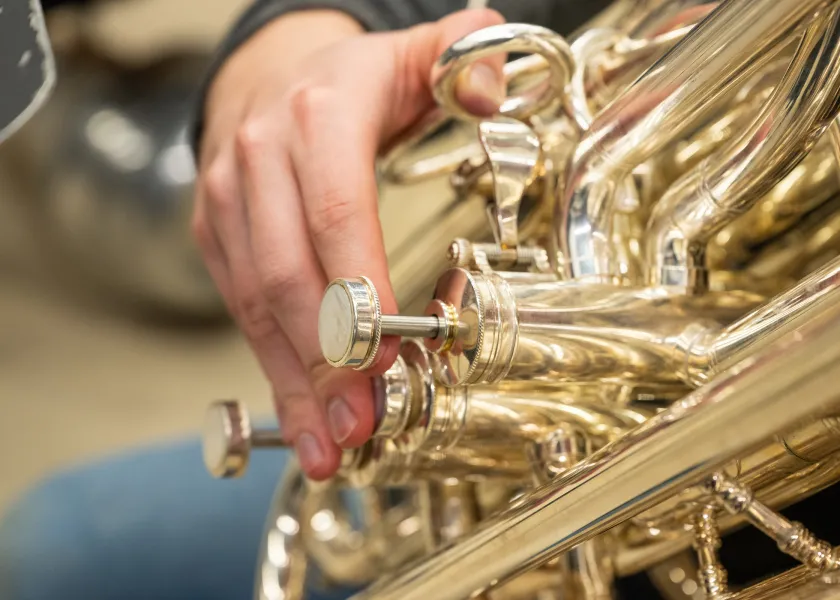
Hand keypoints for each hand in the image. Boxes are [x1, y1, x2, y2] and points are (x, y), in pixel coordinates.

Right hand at [192, 8, 505, 478]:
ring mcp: (231, 202)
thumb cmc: (349, 82)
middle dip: (326, 359)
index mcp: (320, 117)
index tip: (384, 352)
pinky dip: (274, 366)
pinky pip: (242, 310)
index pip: (337, 211)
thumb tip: (489, 90)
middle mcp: (261, 160)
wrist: (266, 77)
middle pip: (289, 275)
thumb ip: (464, 57)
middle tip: (362, 421)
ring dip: (296, 382)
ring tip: (331, 443)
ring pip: (257, 306)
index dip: (358, 287)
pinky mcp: (217, 236)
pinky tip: (302, 411)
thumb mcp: (416, 55)